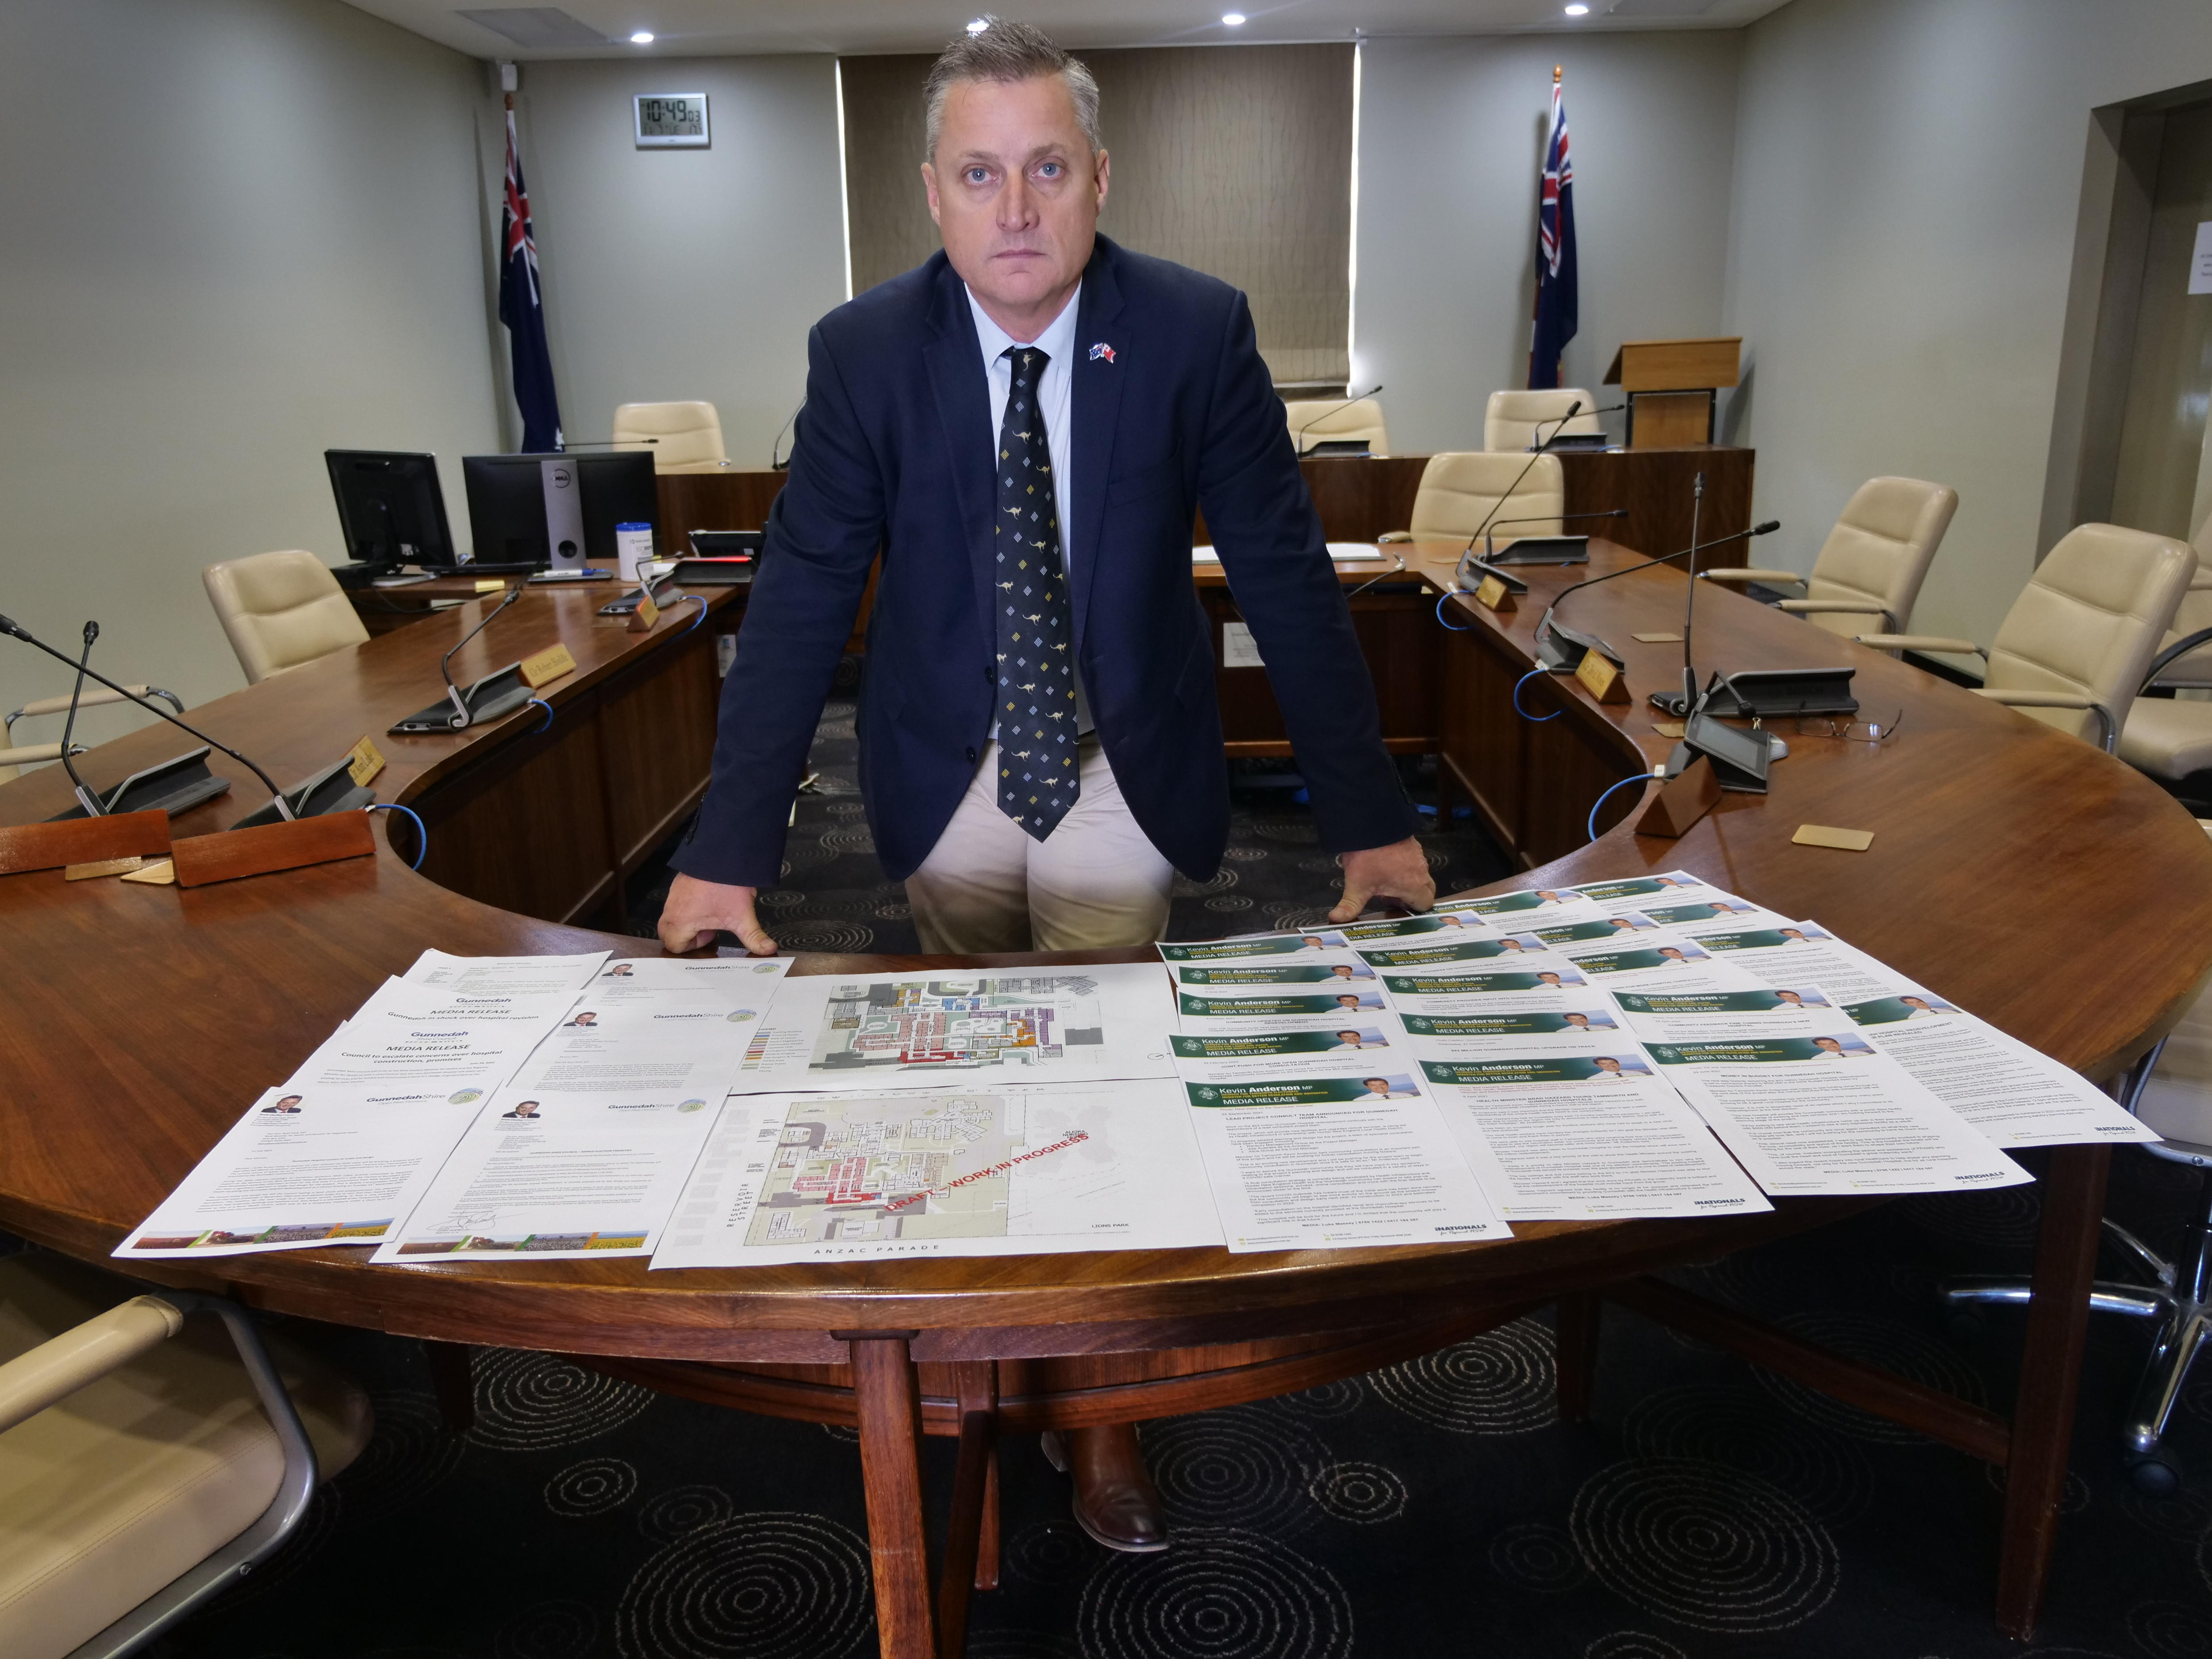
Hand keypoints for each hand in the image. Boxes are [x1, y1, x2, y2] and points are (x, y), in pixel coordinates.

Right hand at [657, 872, 776, 955]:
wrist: (724, 854)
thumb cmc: (729, 889)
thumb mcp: (743, 917)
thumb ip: (754, 937)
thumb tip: (769, 950)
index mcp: (681, 921)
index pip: (674, 946)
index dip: (693, 946)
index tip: (711, 935)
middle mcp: (671, 909)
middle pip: (667, 933)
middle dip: (685, 936)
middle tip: (708, 929)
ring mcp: (672, 895)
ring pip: (671, 918)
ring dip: (687, 922)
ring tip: (710, 914)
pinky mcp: (677, 883)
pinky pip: (675, 903)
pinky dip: (687, 907)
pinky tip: (707, 901)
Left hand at [1329, 836, 1434, 922]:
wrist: (1370, 823)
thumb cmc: (1367, 858)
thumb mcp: (1357, 885)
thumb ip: (1349, 906)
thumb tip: (1336, 920)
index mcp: (1413, 885)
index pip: (1426, 904)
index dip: (1413, 908)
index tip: (1396, 906)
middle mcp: (1421, 871)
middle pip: (1426, 890)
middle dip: (1412, 896)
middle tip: (1391, 896)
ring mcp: (1419, 856)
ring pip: (1421, 875)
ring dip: (1408, 881)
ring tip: (1384, 879)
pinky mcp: (1413, 844)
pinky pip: (1415, 861)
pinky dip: (1406, 867)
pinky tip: (1386, 864)